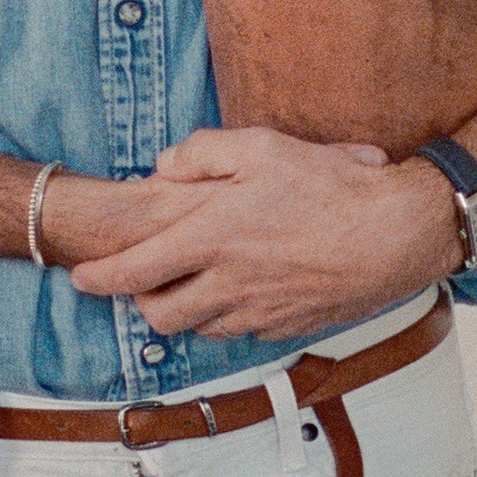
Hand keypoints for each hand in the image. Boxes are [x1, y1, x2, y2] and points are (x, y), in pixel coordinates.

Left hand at [67, 128, 461, 339]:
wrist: (396, 234)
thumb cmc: (331, 185)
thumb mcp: (263, 146)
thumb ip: (202, 152)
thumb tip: (161, 168)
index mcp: (213, 237)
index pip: (134, 270)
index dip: (99, 279)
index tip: (81, 278)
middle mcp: (228, 283)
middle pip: (159, 315)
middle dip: (140, 303)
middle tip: (142, 281)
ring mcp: (258, 311)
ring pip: (199, 328)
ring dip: (184, 311)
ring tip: (192, 282)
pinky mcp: (286, 326)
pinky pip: (239, 331)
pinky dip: (226, 317)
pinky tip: (239, 290)